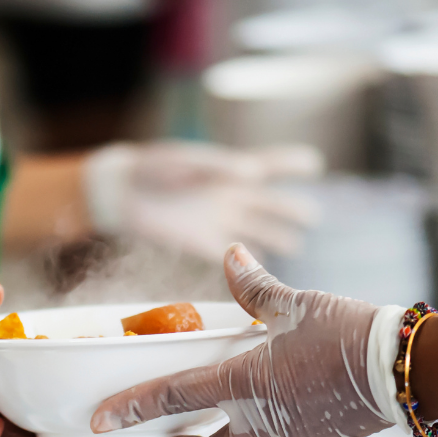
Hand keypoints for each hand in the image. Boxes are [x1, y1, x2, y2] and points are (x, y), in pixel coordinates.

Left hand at [83, 141, 323, 261]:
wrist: (122, 193)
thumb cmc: (154, 168)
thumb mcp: (186, 161)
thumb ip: (219, 166)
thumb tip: (252, 172)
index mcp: (228, 172)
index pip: (269, 166)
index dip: (292, 164)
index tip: (315, 163)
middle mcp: (229, 198)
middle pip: (268, 205)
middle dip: (291, 210)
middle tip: (313, 216)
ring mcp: (217, 223)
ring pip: (255, 232)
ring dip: (275, 239)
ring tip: (294, 245)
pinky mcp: (201, 244)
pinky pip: (231, 258)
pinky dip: (246, 267)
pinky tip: (261, 275)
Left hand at [91, 244, 401, 436]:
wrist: (410, 370)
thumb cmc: (349, 332)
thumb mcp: (295, 304)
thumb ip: (255, 286)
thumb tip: (230, 255)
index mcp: (243, 384)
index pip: (172, 399)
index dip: (131, 410)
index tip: (101, 423)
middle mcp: (260, 419)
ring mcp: (291, 435)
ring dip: (233, 424)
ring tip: (243, 390)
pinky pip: (284, 430)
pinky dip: (274, 415)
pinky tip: (293, 389)